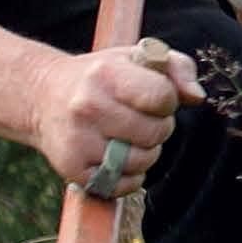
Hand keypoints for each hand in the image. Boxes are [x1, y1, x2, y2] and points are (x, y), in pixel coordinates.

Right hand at [31, 40, 201, 189]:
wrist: (44, 95)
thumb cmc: (101, 76)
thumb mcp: (136, 58)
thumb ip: (177, 68)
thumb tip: (197, 97)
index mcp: (106, 75)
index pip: (161, 97)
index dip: (168, 101)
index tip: (156, 98)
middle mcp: (88, 107)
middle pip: (155, 133)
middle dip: (159, 128)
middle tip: (143, 120)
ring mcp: (78, 140)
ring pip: (141, 161)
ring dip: (147, 153)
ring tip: (132, 138)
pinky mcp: (72, 169)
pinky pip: (122, 185)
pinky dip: (130, 177)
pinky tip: (121, 158)